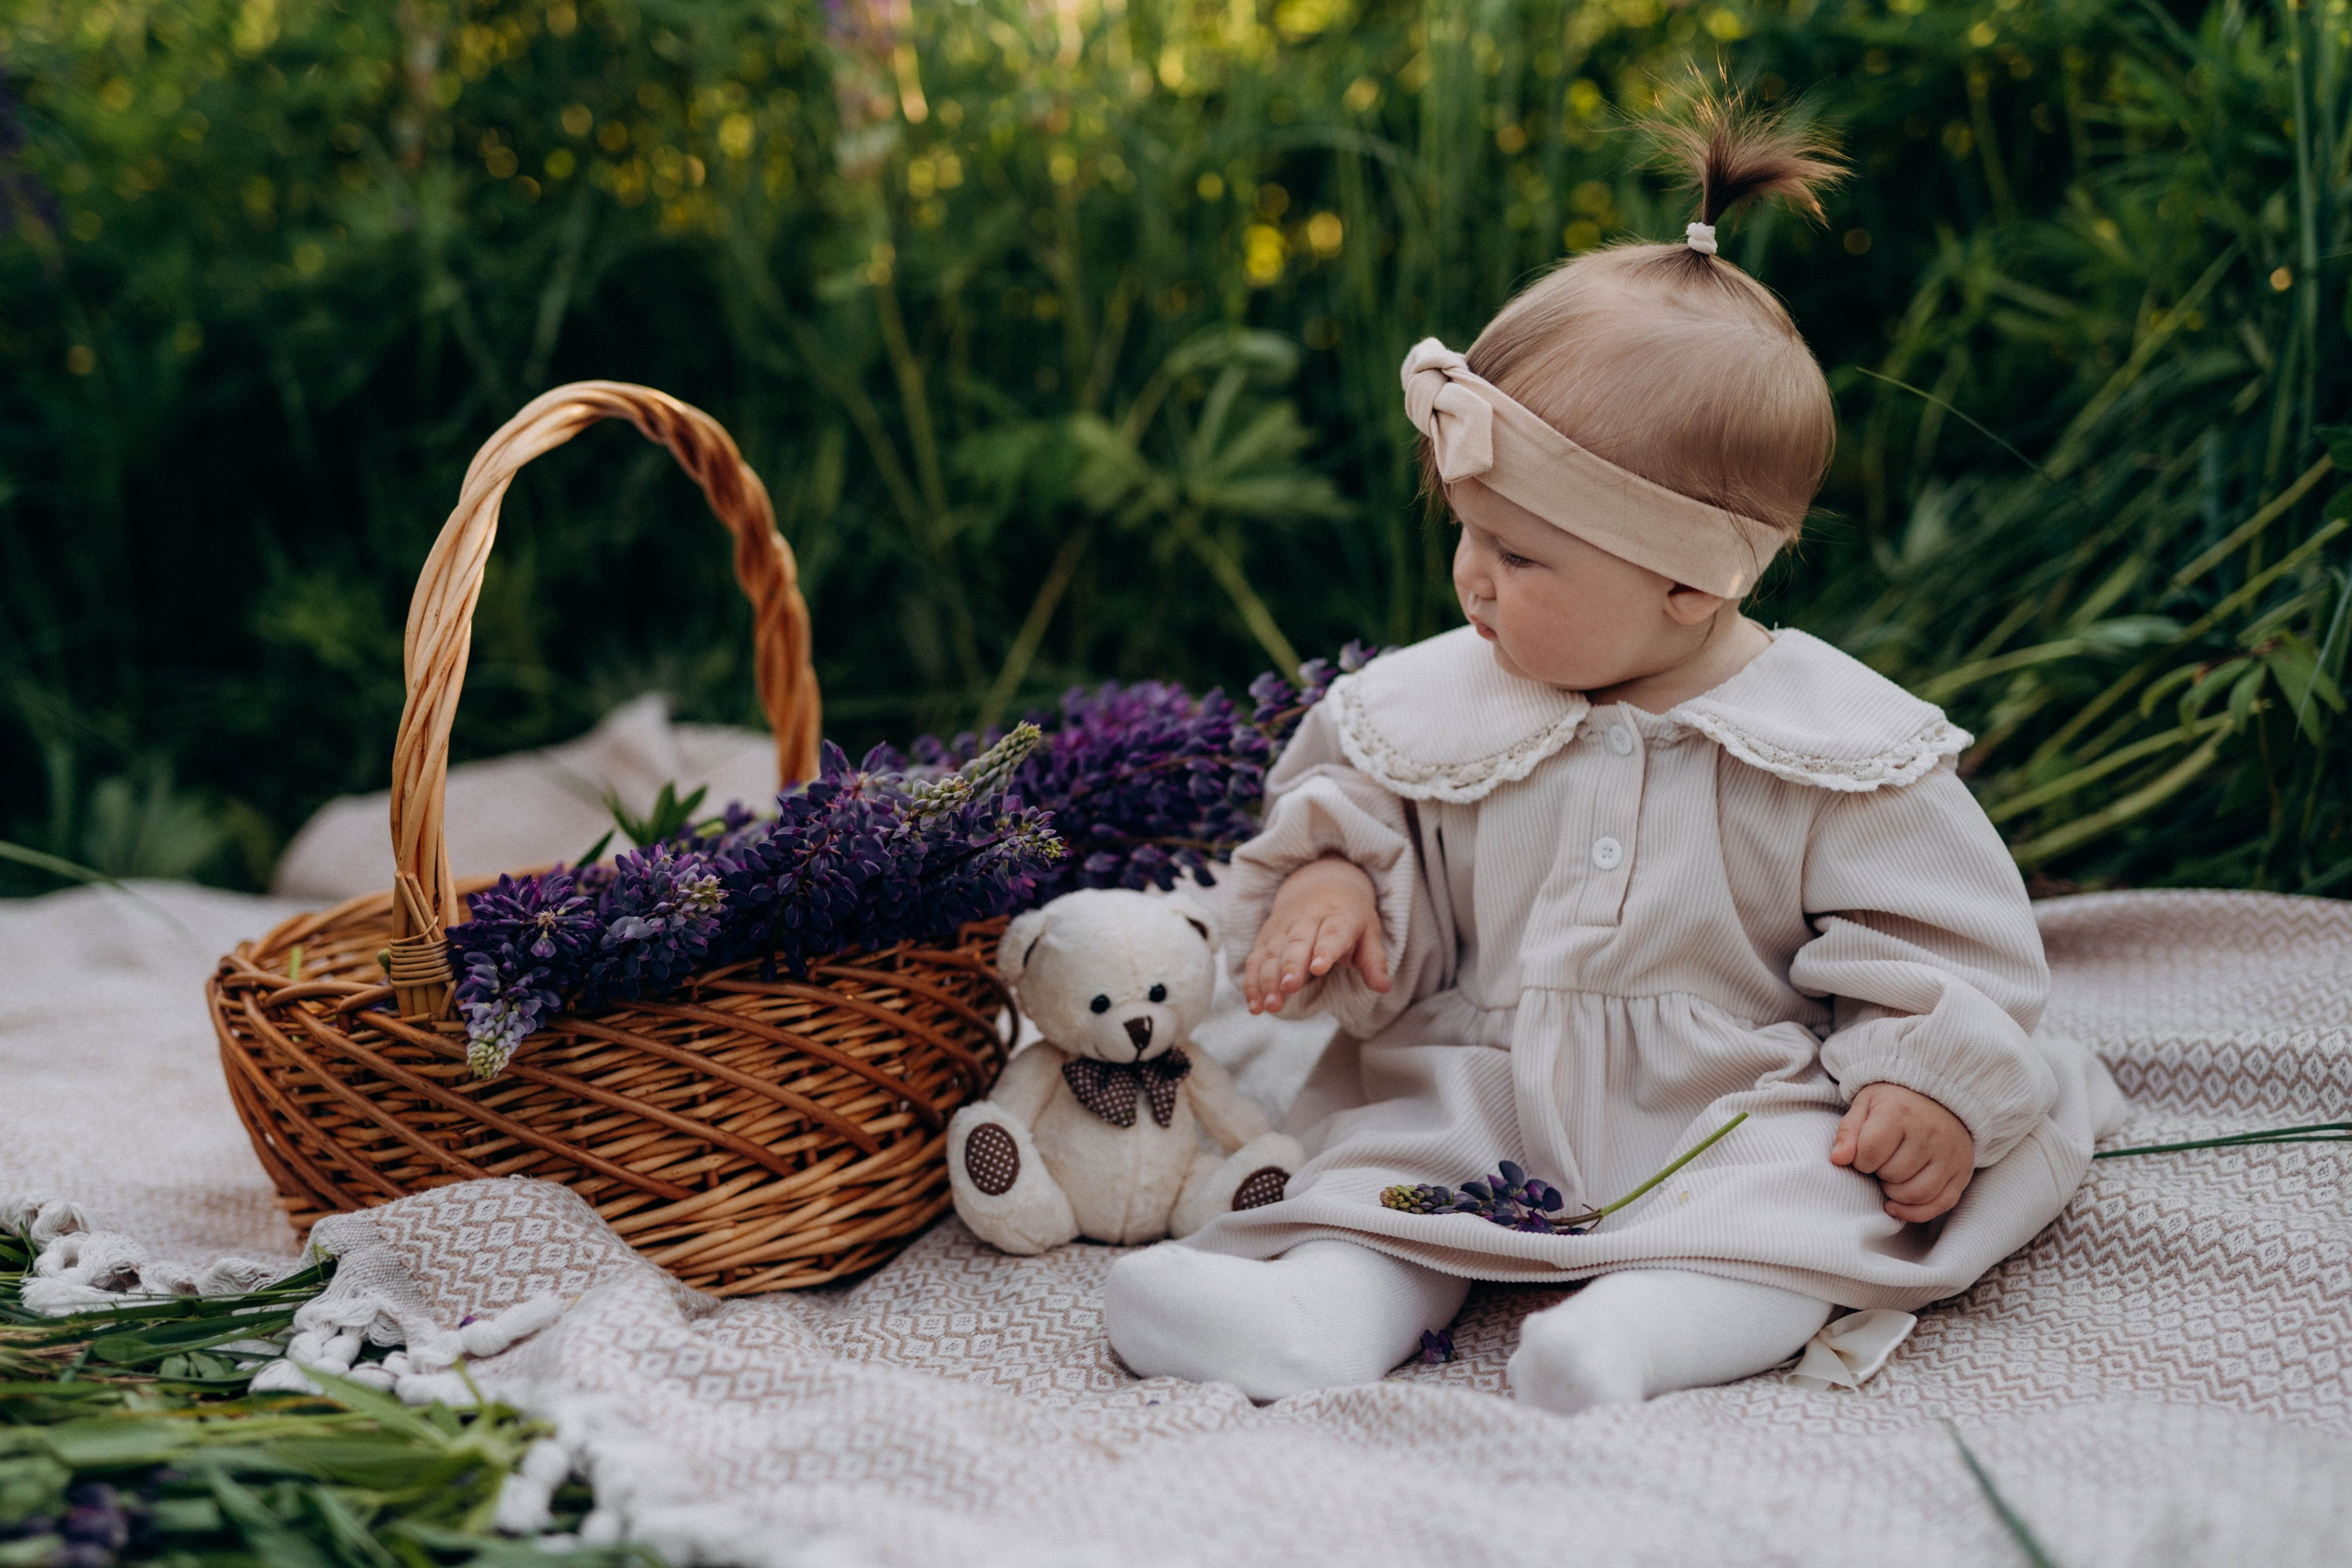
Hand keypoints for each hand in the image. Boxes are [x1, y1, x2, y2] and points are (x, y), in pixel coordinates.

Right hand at [1244, 854, 1389, 1014]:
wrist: (1320, 886)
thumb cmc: (1349, 918)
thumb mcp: (1369, 933)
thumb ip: (1374, 961)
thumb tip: (1383, 987)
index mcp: (1339, 915)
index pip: (1333, 933)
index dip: (1326, 950)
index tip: (1319, 968)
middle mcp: (1308, 918)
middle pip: (1297, 942)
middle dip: (1291, 966)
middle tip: (1289, 988)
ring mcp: (1283, 927)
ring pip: (1273, 952)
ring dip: (1269, 979)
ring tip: (1271, 1005)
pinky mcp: (1266, 937)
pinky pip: (1255, 959)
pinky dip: (1252, 983)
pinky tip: (1255, 1006)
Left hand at [1830, 1082, 1975, 1222]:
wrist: (1941, 1096)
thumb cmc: (1895, 1102)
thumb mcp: (1865, 1105)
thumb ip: (1848, 1132)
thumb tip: (1837, 1160)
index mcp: (1900, 1112)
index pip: (1870, 1153)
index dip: (1860, 1160)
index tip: (1863, 1153)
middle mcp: (1930, 1133)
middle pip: (1892, 1175)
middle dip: (1879, 1173)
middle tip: (1881, 1161)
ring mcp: (1949, 1155)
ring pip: (1915, 1194)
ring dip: (1895, 1193)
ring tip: (1891, 1177)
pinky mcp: (1962, 1172)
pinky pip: (1940, 1205)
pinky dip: (1915, 1212)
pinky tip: (1897, 1205)